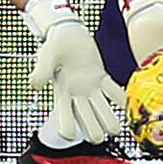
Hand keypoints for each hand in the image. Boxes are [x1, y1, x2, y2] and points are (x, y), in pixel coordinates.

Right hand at [23, 0, 124, 143]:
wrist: (69, 30)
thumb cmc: (55, 43)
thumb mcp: (47, 55)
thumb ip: (42, 70)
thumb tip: (34, 86)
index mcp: (62, 96)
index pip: (64, 124)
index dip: (69, 131)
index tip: (72, 132)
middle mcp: (77, 98)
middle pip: (90, 129)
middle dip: (96, 132)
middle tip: (103, 127)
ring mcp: (91, 90)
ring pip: (107, 117)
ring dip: (113, 121)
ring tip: (119, 118)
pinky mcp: (102, 80)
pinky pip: (117, 95)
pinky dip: (123, 100)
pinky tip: (128, 99)